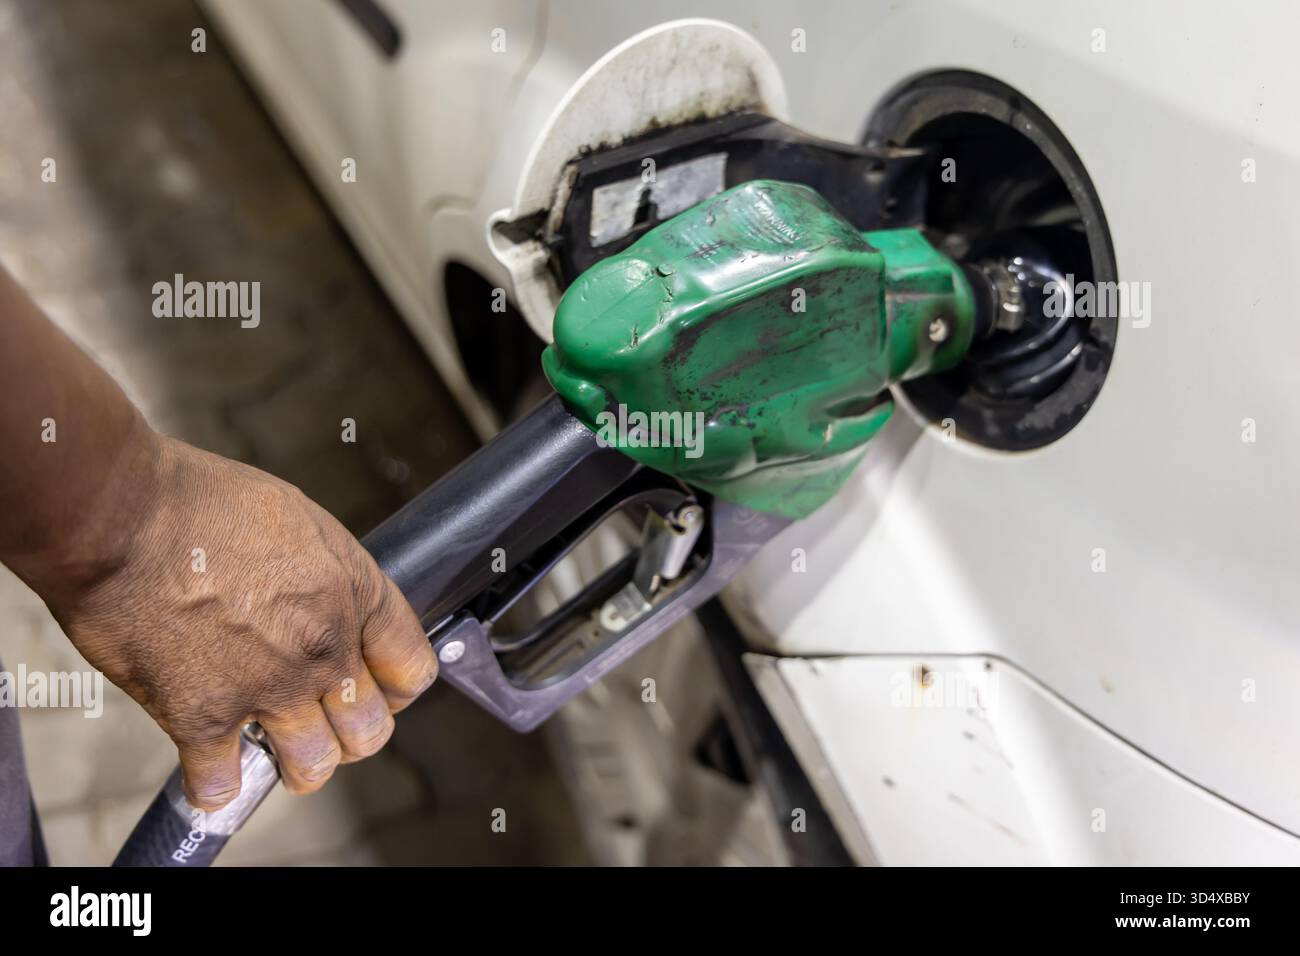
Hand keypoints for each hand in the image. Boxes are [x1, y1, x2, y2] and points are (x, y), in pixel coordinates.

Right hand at [44, 433, 437, 809]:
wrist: (123, 515)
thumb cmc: (201, 502)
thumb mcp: (302, 520)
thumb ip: (331, 578)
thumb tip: (334, 609)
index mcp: (354, 595)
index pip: (413, 669)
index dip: (397, 688)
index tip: (379, 690)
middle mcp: (324, 649)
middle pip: (370, 731)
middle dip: (350, 733)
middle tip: (323, 722)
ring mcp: (268, 688)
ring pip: (313, 765)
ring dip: (295, 763)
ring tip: (273, 747)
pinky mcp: (203, 717)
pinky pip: (223, 784)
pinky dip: (216, 785)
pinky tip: (212, 768)